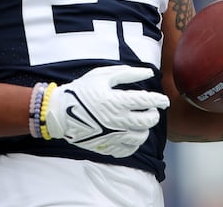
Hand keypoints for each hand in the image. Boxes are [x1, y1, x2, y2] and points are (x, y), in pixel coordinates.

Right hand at [44, 65, 169, 157]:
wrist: (59, 113)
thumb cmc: (81, 91)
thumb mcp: (102, 76)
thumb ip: (127, 73)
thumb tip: (148, 73)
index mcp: (117, 101)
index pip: (147, 101)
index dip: (159, 100)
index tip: (163, 100)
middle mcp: (118, 120)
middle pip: (148, 121)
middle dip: (154, 114)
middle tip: (151, 110)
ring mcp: (113, 136)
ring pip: (141, 136)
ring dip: (145, 128)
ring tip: (140, 121)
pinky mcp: (107, 146)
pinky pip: (128, 149)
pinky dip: (134, 142)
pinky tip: (131, 134)